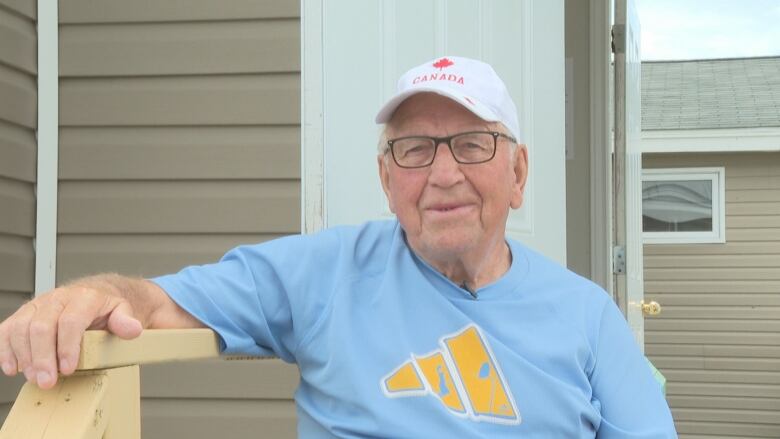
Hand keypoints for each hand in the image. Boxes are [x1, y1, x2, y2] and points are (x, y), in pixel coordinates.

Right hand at [0, 285, 142, 388]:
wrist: (98, 293)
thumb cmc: (108, 307)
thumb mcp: (123, 311)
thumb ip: (125, 321)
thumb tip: (132, 329)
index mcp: (84, 297)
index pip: (71, 321)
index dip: (67, 346)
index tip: (68, 369)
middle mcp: (58, 298)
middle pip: (42, 326)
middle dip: (42, 357)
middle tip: (47, 381)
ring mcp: (39, 305)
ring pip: (21, 328)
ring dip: (24, 356)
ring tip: (34, 378)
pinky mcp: (25, 314)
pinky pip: (7, 329)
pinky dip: (5, 349)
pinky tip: (12, 367)